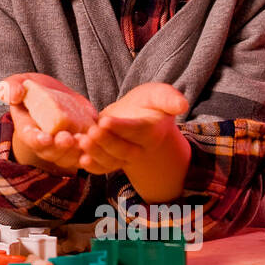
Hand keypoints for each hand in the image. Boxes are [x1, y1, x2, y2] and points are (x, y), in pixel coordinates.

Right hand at [0, 73, 97, 174]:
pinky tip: (100, 138)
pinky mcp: (83, 142)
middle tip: (68, 138)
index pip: (31, 140)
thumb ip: (11, 87)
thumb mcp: (17, 84)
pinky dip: (95, 148)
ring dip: (79, 151)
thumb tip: (14, 94)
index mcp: (28, 131)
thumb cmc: (29, 90)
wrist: (51, 93)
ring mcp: (65, 146)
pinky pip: (90, 151)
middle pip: (53, 153)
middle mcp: (47, 144)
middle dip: (61, 148)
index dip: (38, 141)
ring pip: (72, 156)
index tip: (44, 138)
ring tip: (85, 139)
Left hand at [73, 82, 190, 201]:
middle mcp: (138, 148)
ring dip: (96, 153)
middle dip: (106, 142)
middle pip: (122, 149)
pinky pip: (103, 168)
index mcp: (150, 131)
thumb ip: (169, 98)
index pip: (136, 130)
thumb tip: (183, 105)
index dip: (121, 127)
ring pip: (111, 161)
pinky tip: (81, 160)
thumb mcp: (159, 95)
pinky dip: (92, 166)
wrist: (139, 119)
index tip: (105, 121)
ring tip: (81, 142)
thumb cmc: (148, 104)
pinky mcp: (111, 161)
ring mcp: (123, 157)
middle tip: (91, 133)